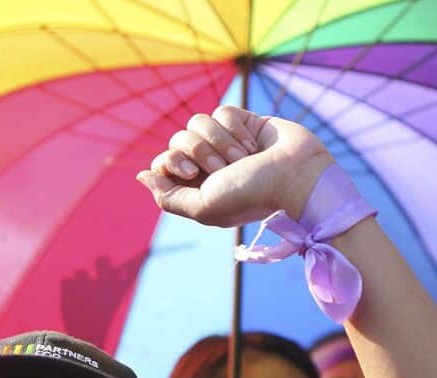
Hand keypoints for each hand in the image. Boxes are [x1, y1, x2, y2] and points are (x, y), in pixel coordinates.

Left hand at [136, 106, 333, 227]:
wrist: (295, 175)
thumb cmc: (251, 195)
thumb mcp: (204, 206)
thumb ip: (168, 197)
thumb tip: (141, 176)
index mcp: (196, 186)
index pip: (162, 162)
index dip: (172, 162)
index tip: (193, 173)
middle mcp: (208, 164)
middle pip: (178, 139)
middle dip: (202, 153)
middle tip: (227, 168)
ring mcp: (224, 142)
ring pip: (198, 122)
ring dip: (221, 142)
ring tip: (244, 158)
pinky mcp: (242, 122)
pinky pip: (222, 111)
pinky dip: (237, 128)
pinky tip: (254, 144)